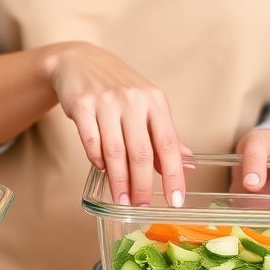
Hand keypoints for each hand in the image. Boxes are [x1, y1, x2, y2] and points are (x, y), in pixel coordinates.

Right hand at [45, 42, 190, 207]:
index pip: (169, 144)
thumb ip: (165, 136)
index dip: (174, 175)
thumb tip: (188, 164)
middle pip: (141, 152)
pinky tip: (102, 171)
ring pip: (116, 152)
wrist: (80, 62)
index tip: (175, 200)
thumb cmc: (119, 88)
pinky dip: (97, 160)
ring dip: (119, 181)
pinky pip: (91, 142)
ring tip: (123, 201)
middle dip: (143, 185)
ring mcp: (106, 102)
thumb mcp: (147, 106)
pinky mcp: (82, 106)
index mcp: (155, 102)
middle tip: (142, 207)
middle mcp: (133, 100)